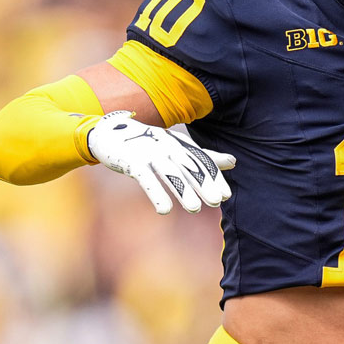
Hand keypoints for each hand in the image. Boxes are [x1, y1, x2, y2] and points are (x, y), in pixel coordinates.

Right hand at [87, 111, 235, 214]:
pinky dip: (156, 193)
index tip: (225, 195)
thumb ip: (204, 156)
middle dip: (202, 184)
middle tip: (215, 201)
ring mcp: (149, 153)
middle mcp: (167, 147)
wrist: (109, 133)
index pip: (200, 161)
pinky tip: (165, 210)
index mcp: (179, 144)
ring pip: (169, 173)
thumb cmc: (148, 144)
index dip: (213, 177)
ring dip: (182, 190)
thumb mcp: (177, 148)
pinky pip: (145, 179)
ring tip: (194, 209)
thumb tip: (234, 162)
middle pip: (188, 166)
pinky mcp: (131, 162)